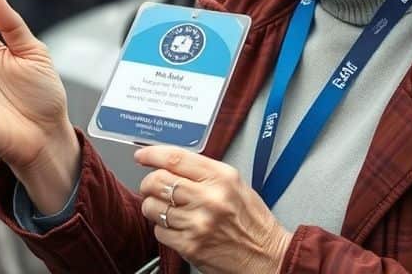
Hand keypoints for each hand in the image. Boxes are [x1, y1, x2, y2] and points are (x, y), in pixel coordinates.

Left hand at [135, 146, 291, 273]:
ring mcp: (198, 223)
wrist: (269, 257)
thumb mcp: (235, 184)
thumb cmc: (253, 222)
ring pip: (152, 207)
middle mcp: (209, 198)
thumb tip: (169, 163)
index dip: (152, 154)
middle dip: (148, 183)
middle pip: (157, 181)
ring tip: (167, 210)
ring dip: (153, 208)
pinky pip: (159, 232)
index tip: (142, 155)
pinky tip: (177, 229)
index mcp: (221, 177)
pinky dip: (162, 230)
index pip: (175, 158)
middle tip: (152, 187)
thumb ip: (204, 172)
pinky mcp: (190, 246)